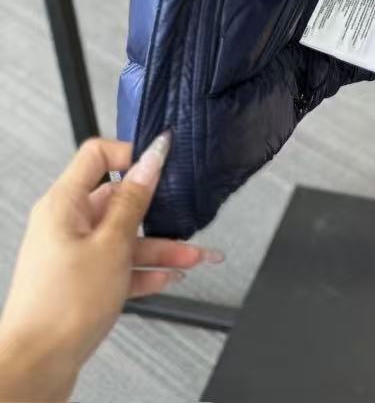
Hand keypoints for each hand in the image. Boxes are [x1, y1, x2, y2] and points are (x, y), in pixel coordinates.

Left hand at [0, 133, 222, 401]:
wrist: (36, 366)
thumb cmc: (61, 307)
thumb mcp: (110, 244)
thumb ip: (133, 201)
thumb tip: (150, 160)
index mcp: (64, 204)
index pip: (96, 155)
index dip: (130, 153)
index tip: (161, 162)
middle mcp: (65, 225)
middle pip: (118, 202)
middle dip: (157, 212)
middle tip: (186, 216)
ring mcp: (72, 255)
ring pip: (124, 240)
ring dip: (160, 248)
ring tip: (193, 257)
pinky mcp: (80, 283)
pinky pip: (118, 267)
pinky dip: (143, 271)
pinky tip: (168, 278)